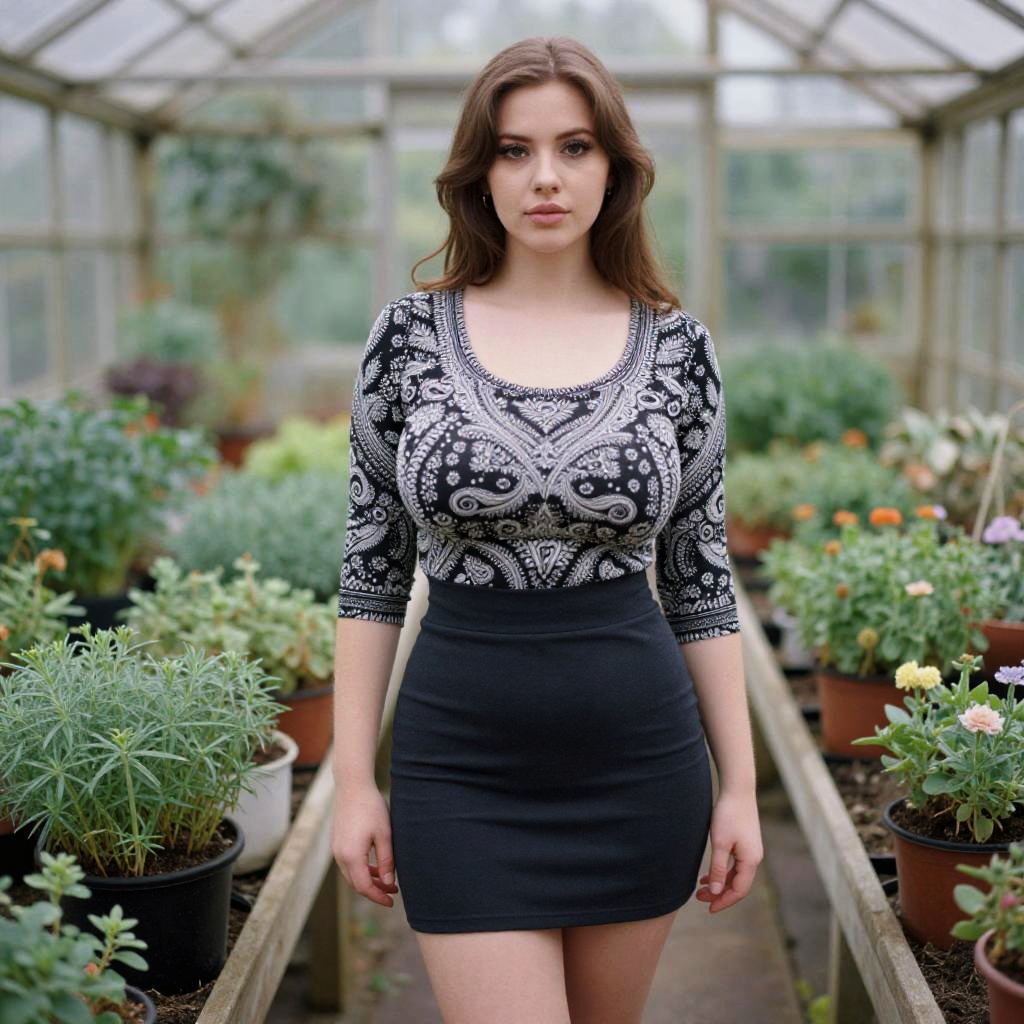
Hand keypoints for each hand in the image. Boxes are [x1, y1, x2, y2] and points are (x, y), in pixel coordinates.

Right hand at [331, 780, 398, 907]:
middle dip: (374, 890)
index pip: (364, 887)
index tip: (391, 902)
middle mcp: (339, 856)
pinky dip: (361, 869)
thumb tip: (388, 883)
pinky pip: (348, 863)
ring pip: (352, 874)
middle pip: (356, 883)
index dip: (378, 897)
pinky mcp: (337, 841)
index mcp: (351, 856)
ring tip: (388, 880)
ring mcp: (336, 848)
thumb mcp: (385, 835)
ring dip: (368, 880)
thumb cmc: (371, 808)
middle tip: (393, 892)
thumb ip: (386, 861)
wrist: (352, 785)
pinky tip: (375, 866)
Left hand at [694, 790, 763, 913]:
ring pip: (735, 874)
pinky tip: (709, 872)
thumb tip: (716, 892)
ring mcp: (751, 850)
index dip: (724, 901)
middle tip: (699, 898)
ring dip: (720, 882)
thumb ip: (718, 869)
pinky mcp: (745, 842)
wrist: (738, 790)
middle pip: (738, 884)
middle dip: (720, 894)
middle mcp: (754, 858)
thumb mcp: (719, 844)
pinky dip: (722, 871)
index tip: (709, 908)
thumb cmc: (728, 815)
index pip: (739, 890)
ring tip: (701, 888)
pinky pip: (735, 864)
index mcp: (751, 861)